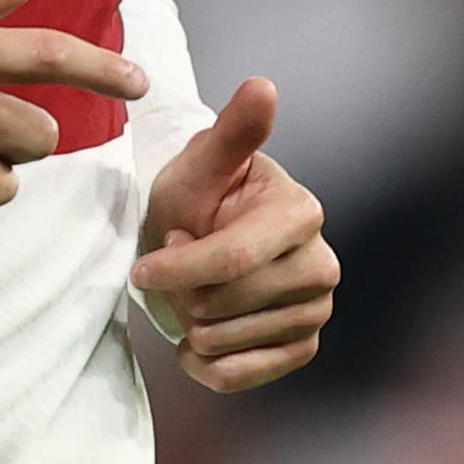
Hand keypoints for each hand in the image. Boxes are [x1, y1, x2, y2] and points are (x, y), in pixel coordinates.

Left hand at [131, 78, 335, 391]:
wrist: (201, 238)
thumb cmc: (197, 196)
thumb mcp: (202, 163)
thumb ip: (232, 132)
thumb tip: (262, 85)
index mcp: (301, 213)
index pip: (230, 260)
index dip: (175, 268)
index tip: (142, 266)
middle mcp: (321, 264)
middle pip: (221, 305)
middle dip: (179, 292)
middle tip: (177, 267)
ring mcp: (316, 311)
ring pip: (223, 342)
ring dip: (188, 323)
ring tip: (192, 292)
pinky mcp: (301, 348)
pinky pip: (238, 377)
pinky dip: (204, 364)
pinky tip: (197, 337)